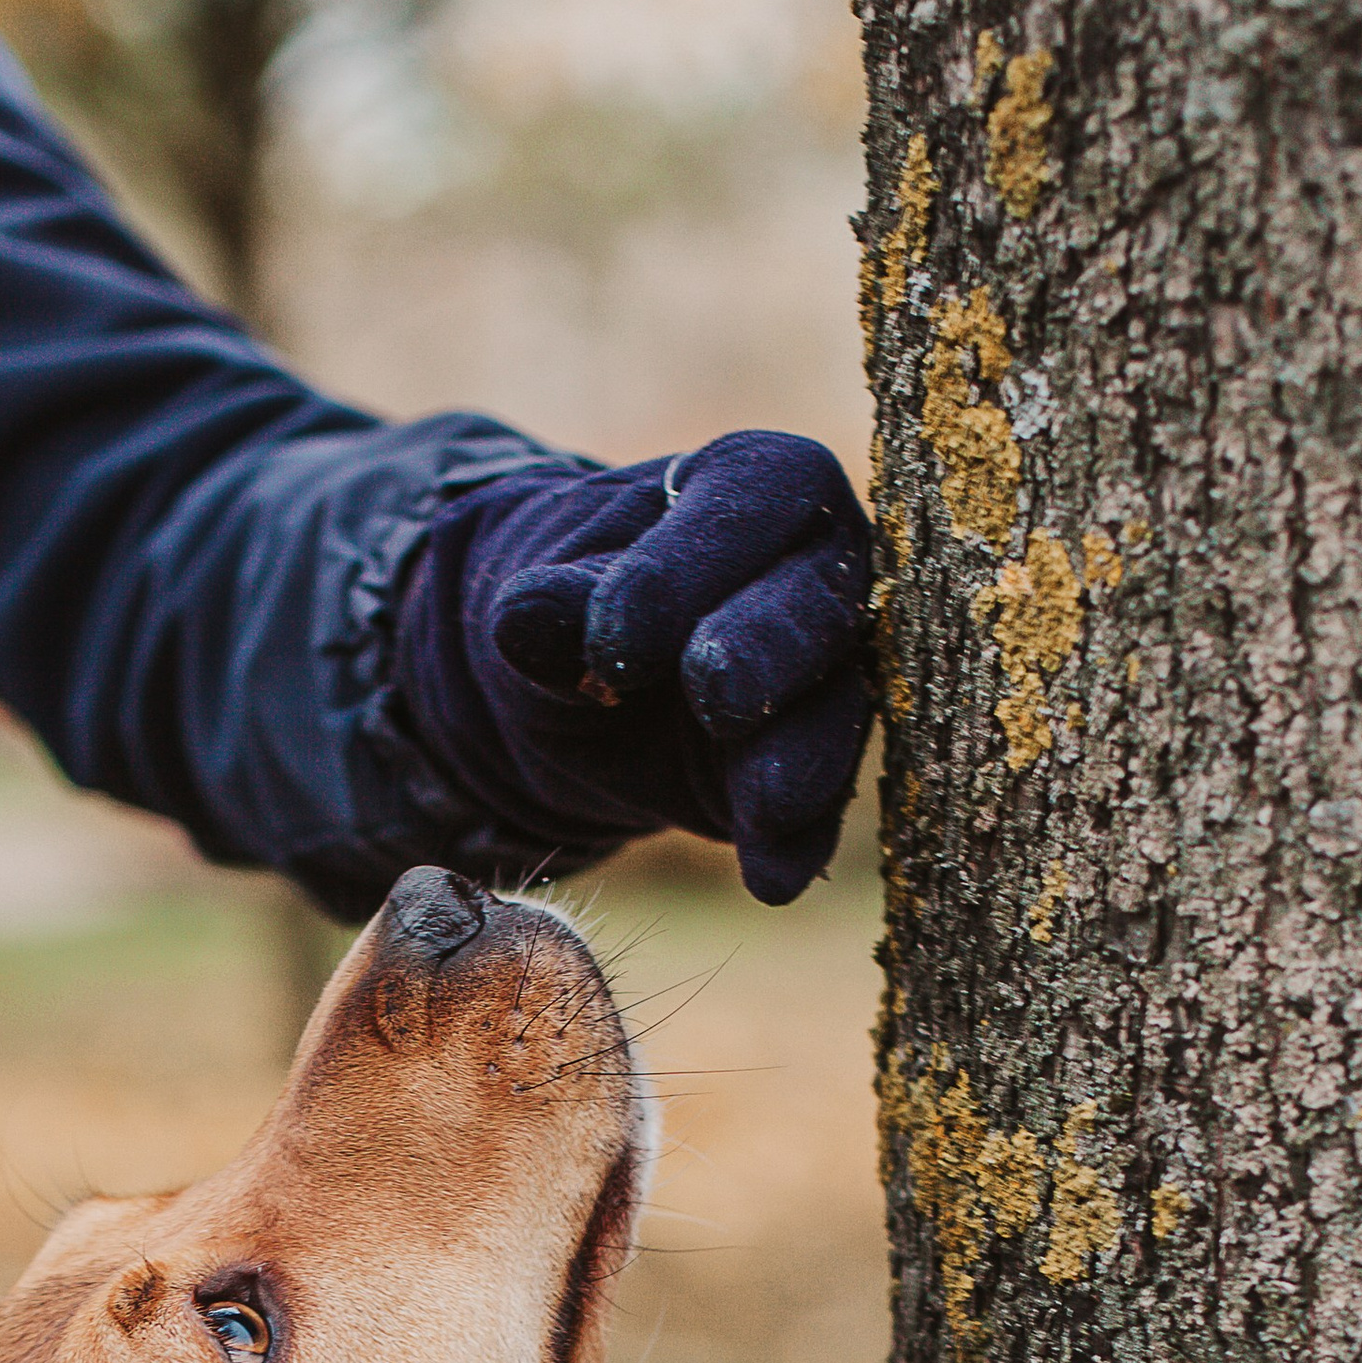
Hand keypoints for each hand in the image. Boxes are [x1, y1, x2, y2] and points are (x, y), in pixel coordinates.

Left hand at [391, 433, 874, 904]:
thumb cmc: (575, 598)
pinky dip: (795, 842)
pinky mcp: (811, 765)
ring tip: (765, 807)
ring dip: (801, 762)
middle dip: (766, 651)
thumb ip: (547, 604)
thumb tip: (526, 616)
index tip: (616, 636)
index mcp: (756, 484)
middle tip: (714, 694)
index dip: (689, 566)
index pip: (749, 502)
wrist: (579, 679)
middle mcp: (819, 568)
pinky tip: (771, 878)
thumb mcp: (541, 591)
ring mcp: (829, 672)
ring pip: (836, 709)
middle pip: (815, 605)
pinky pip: (819, 806)